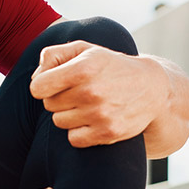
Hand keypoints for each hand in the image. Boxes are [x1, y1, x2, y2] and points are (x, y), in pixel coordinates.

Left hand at [29, 42, 169, 147]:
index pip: (38, 87)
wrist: (152, 89)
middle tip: (78, 92)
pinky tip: (92, 120)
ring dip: (69, 115)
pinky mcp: (108, 133)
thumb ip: (54, 55)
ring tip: (88, 104)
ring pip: (59, 122)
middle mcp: (91, 92)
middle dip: (59, 98)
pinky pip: (73, 139)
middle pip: (48, 105)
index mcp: (84, 68)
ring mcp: (100, 114)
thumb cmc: (110, 67)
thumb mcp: (85, 50)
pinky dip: (79, 132)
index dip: (43, 85)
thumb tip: (37, 76)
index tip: (54, 83)